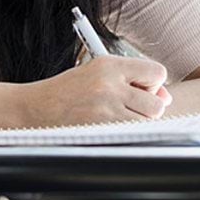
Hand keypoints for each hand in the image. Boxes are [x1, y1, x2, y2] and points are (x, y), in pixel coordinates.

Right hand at [20, 56, 171, 126]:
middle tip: (128, 107)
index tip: (142, 90)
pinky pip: (132, 135)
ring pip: (147, 121)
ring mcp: (106, 109)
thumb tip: (165, 97)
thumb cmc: (66, 92)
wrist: (33, 109)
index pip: (157, 72)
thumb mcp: (96, 73)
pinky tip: (109, 127)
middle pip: (157, 102)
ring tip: (116, 118)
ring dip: (138, 122)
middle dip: (148, 107)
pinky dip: (127, 134)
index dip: (154, 84)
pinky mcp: (101, 130)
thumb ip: (130, 80)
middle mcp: (110, 84)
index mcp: (109, 65)